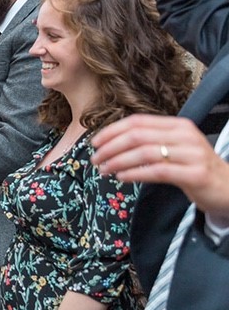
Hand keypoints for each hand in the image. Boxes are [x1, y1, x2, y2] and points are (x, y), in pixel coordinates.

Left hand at [93, 114, 228, 217]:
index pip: (138, 122)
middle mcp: (185, 136)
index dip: (112, 131)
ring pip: (145, 153)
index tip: (94, 142)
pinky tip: (121, 177)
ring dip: (118, 162)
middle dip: (111, 147)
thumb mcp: (174, 149)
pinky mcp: (195, 174)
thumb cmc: (194, 168)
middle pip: (138, 136)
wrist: (228, 187)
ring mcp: (192, 154)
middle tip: (95, 159)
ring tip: (103, 170)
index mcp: (178, 125)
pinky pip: (157, 171)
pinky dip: (135, 173)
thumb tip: (112, 143)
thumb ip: (150, 142)